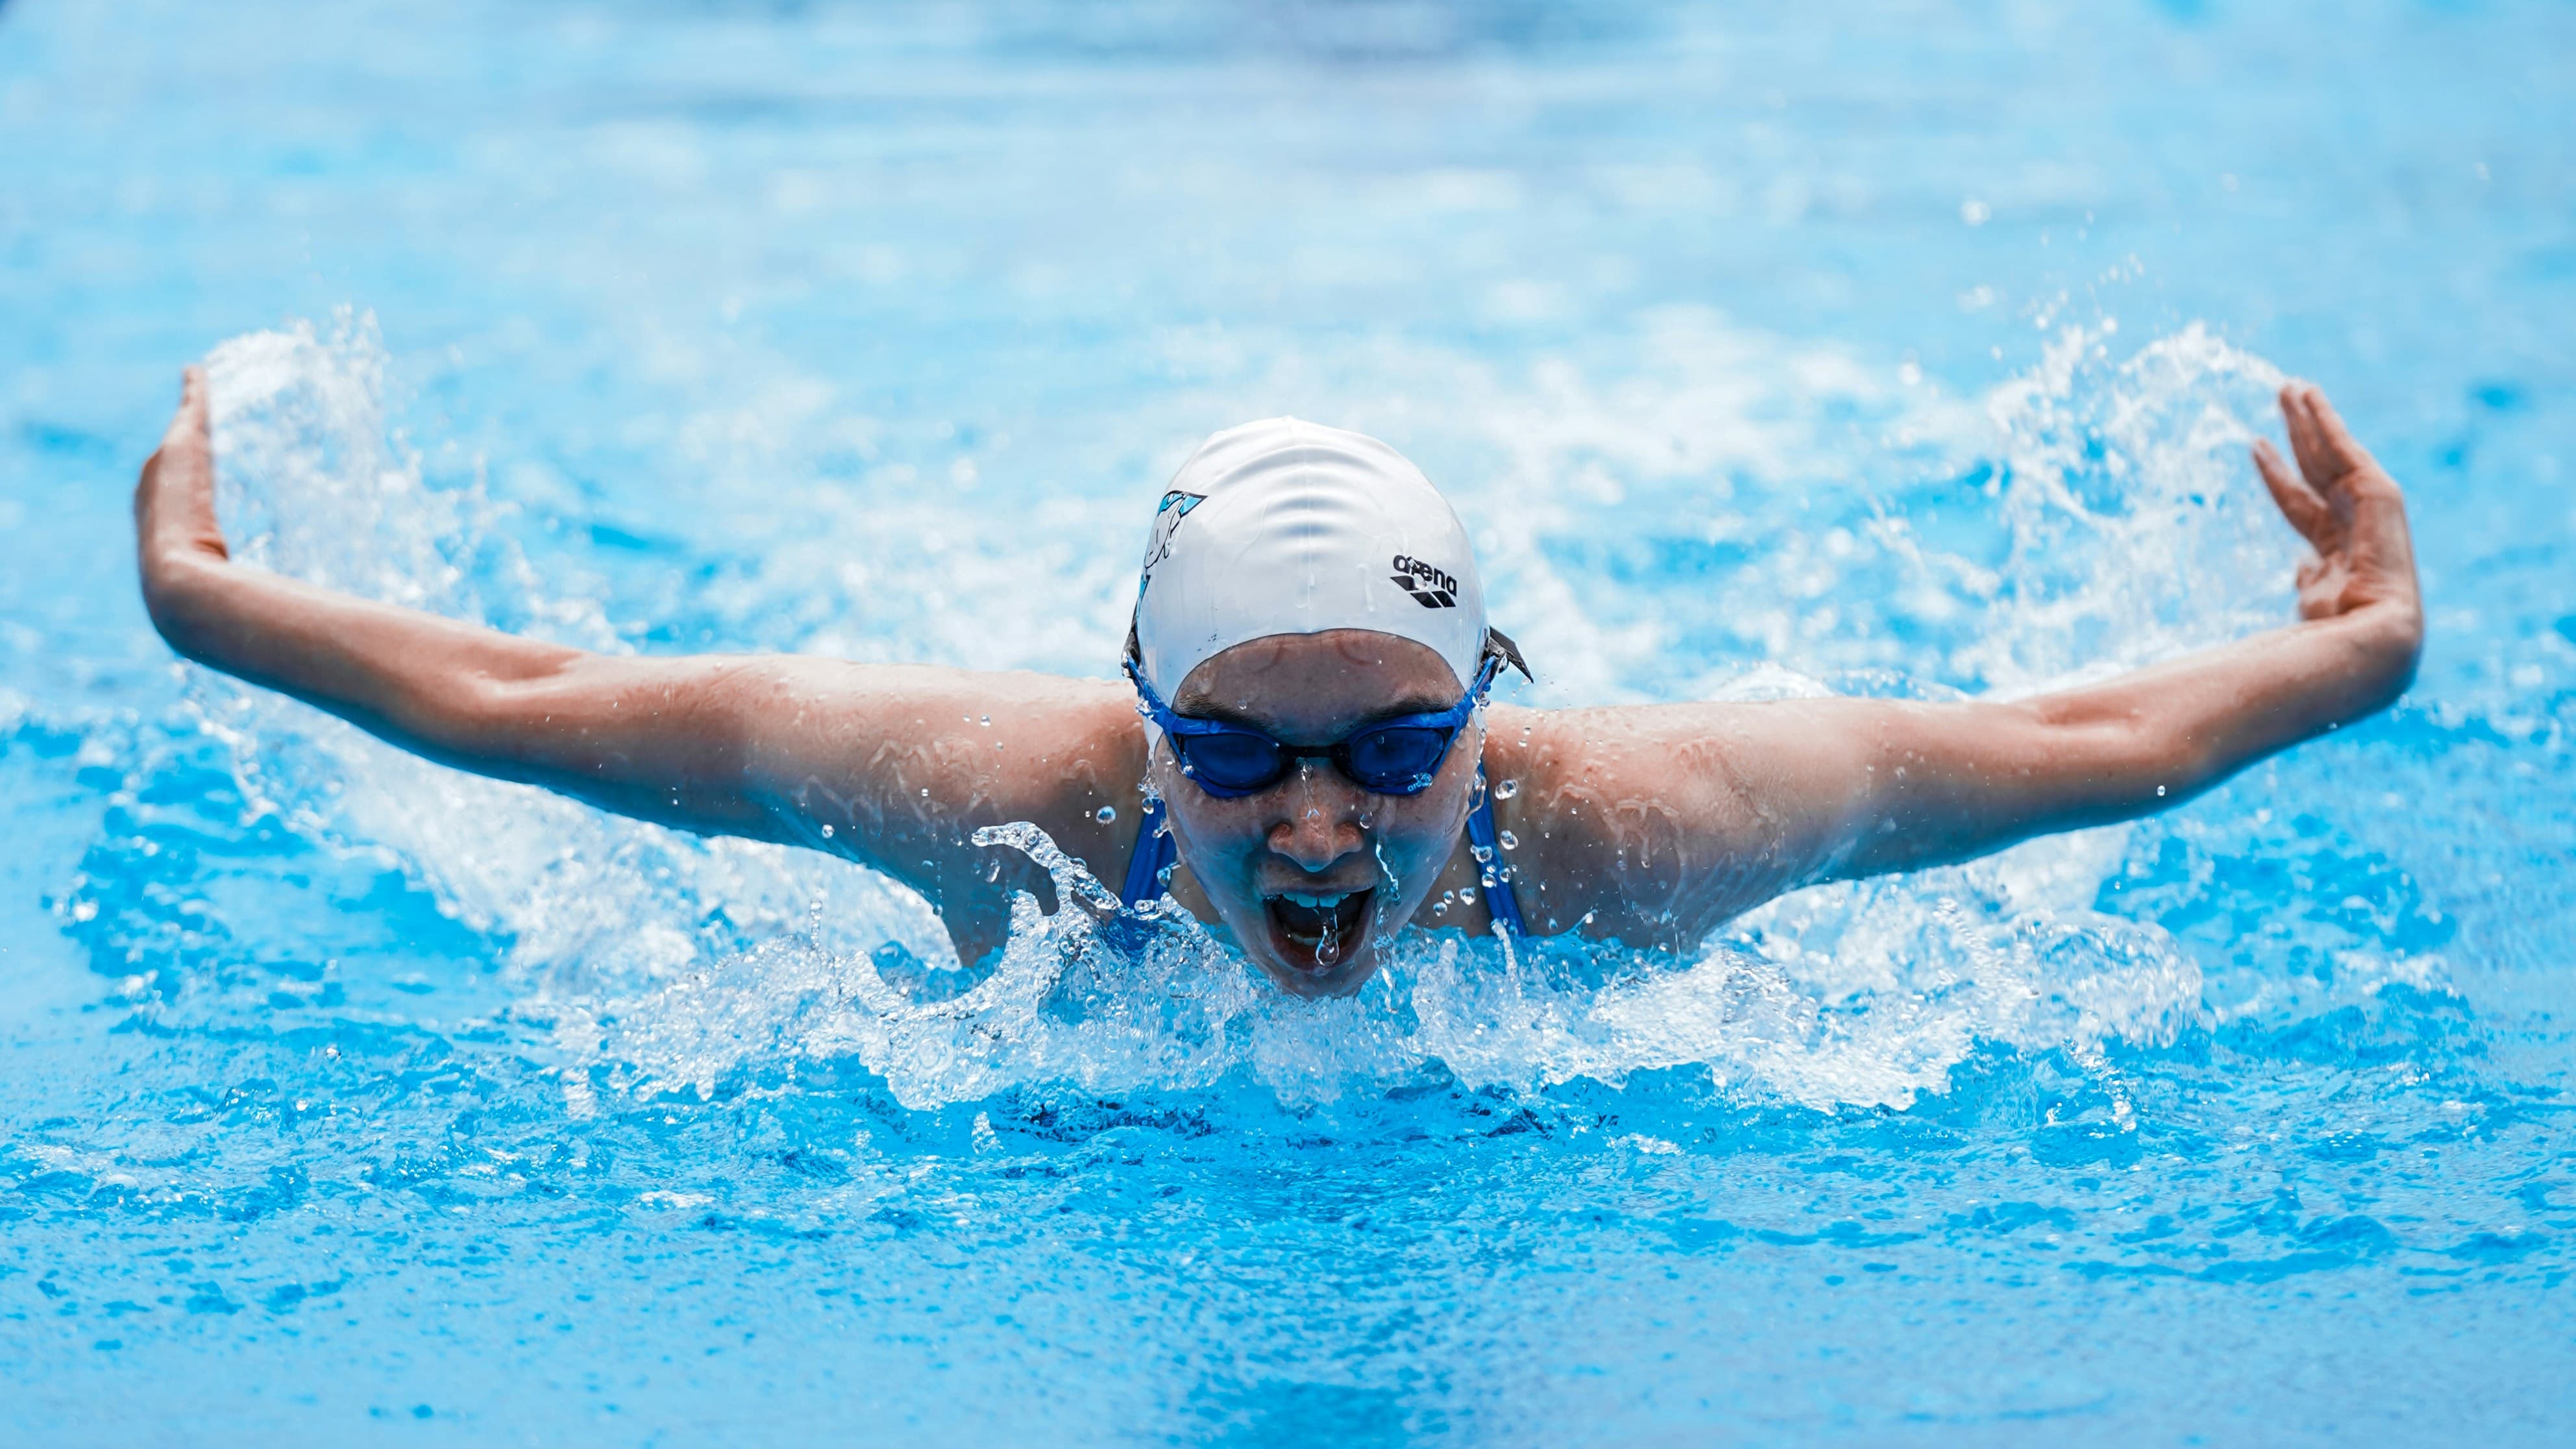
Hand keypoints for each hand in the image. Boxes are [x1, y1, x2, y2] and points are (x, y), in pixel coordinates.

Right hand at [133, 366, 230, 618]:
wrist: (179, 588)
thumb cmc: (203, 603)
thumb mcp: (225, 600)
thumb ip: (250, 606)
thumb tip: (286, 628)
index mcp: (163, 527)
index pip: (172, 497)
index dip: (182, 485)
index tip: (190, 479)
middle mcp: (153, 493)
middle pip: (171, 459)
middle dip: (179, 442)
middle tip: (190, 417)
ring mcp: (164, 469)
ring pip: (181, 433)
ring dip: (188, 411)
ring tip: (193, 388)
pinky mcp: (181, 447)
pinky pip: (190, 409)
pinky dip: (194, 391)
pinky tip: (197, 373)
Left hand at [2251, 382, 2422, 647]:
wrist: (2367, 635)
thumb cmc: (2334, 631)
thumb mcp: (2312, 597)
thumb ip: (2308, 577)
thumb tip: (2301, 566)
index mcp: (2335, 548)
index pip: (2299, 500)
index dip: (2276, 473)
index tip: (2256, 446)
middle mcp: (2354, 521)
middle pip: (2316, 465)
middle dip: (2298, 432)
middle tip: (2281, 396)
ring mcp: (2368, 506)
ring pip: (2328, 450)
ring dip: (2309, 416)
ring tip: (2290, 386)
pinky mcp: (2378, 491)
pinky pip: (2341, 446)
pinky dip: (2324, 418)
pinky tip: (2308, 395)